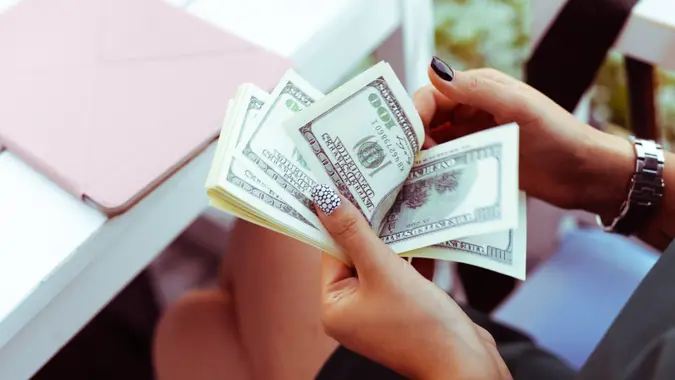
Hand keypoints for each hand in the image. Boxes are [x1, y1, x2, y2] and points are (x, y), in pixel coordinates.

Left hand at [312, 185, 510, 379]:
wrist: (467, 365)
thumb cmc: (421, 324)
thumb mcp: (383, 271)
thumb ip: (355, 233)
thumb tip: (323, 198)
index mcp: (334, 306)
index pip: (330, 250)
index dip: (340, 216)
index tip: (346, 181)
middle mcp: (351, 310)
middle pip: (355, 253)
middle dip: (369, 222)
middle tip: (376, 183)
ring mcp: (379, 310)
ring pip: (380, 260)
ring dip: (392, 235)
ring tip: (400, 197)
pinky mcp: (404, 307)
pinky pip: (400, 272)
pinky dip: (409, 252)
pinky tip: (420, 225)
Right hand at [419, 58, 634, 220]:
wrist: (583, 174)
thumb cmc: (557, 135)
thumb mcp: (516, 107)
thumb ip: (475, 89)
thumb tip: (433, 69)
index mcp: (479, 89)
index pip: (432, 93)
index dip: (415, 112)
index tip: (410, 137)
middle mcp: (472, 111)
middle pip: (428, 119)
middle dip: (414, 136)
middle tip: (408, 160)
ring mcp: (474, 138)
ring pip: (434, 142)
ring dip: (423, 155)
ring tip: (416, 175)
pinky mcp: (478, 162)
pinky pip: (447, 163)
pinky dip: (435, 170)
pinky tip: (429, 183)